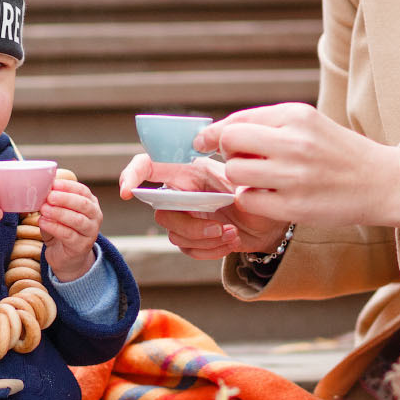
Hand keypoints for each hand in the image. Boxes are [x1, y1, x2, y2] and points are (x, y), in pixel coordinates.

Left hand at [37, 176, 103, 281]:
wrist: (65, 257)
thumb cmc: (61, 229)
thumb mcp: (58, 212)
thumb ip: (53, 201)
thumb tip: (42, 189)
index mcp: (91, 203)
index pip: (83, 191)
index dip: (68, 186)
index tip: (53, 184)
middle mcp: (95, 217)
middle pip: (83, 204)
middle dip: (65, 198)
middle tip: (49, 196)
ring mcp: (91, 232)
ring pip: (77, 220)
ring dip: (59, 213)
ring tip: (44, 209)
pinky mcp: (82, 246)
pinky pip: (68, 235)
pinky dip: (54, 227)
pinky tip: (43, 222)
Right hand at [117, 150, 288, 259]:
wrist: (272, 224)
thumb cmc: (259, 194)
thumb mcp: (247, 179)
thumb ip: (231, 167)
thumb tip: (217, 149)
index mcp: (188, 170)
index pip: (149, 165)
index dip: (131, 174)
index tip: (127, 192)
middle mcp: (181, 192)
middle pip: (162, 211)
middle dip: (190, 226)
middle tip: (221, 227)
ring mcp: (184, 215)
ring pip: (174, 233)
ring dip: (205, 239)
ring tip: (232, 233)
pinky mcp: (191, 237)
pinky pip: (186, 248)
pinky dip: (210, 250)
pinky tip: (231, 242)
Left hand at [200, 103, 399, 231]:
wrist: (382, 182)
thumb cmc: (339, 152)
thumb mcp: (309, 124)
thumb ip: (268, 124)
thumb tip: (220, 132)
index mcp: (297, 116)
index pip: (238, 120)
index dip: (215, 133)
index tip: (204, 141)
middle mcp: (294, 142)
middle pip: (230, 143)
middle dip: (226, 153)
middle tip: (238, 160)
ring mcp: (294, 176)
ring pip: (234, 173)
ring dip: (238, 178)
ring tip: (257, 179)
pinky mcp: (294, 206)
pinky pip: (248, 200)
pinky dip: (251, 199)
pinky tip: (269, 196)